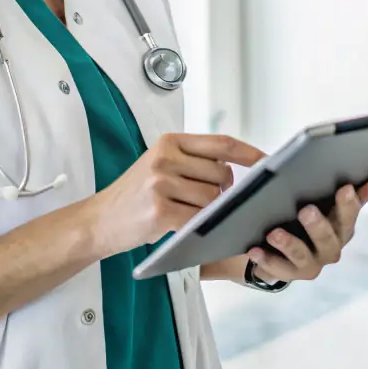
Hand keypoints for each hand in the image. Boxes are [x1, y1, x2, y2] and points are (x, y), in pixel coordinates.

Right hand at [90, 133, 264, 257]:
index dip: (249, 153)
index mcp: (170, 142)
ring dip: (209, 212)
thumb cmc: (134, 196)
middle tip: (203, 202)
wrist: (99, 220)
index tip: (268, 161)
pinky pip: (198, 219)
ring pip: (213, 199)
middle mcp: (165, 157)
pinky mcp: (160, 210)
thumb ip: (193, 161)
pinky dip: (199, 227)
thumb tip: (236, 170)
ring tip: (185, 213)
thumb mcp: (160, 165)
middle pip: (221, 175)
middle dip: (223, 193)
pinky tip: (184, 227)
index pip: (221, 143)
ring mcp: (161, 183)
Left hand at [247, 174, 367, 282]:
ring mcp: (310, 264)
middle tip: (306, 210)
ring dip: (289, 243)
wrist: (284, 249)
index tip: (344, 188)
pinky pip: (277, 268)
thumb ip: (357, 192)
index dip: (349, 203)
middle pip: (328, 239)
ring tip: (274, 232)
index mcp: (342, 228)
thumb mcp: (330, 203)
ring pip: (302, 255)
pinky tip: (254, 248)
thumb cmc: (308, 219)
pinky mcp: (288, 274)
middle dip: (318, 225)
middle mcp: (330, 249)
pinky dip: (266, 259)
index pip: (349, 215)